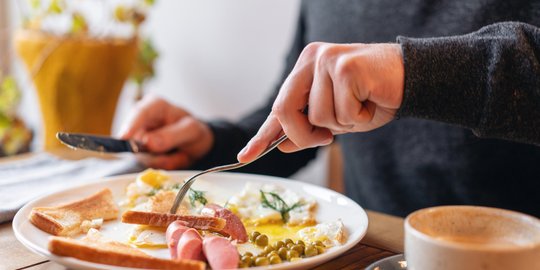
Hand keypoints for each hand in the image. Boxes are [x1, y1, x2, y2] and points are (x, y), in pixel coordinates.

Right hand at [119, 95, 213, 169]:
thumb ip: (172, 135)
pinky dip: (161, 164)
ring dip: (160, 159)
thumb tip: (148, 142)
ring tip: (177, 154)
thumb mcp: (191, 131)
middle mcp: (141, 120)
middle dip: (149, 152)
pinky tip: (171, 158)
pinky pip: (146, 164)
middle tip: (168, 156)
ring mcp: (138, 138)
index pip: (140, 112)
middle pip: (133, 138)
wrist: (194, 143)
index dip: (131, 125)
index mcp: (155, 105)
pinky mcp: (139, 153)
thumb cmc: (192, 130)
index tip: (124, 138)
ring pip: (140, 154)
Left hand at [237, 42, 403, 162]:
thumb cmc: (373, 97)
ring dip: (343, 123)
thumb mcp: (336, 119)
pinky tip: (370, 101)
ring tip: (361, 106)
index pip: (279, 107)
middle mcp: (311, 59)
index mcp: (304, 69)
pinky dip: (359, 117)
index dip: (263, 135)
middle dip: (304, 134)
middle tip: (327, 137)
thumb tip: (281, 144)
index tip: (245, 156)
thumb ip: (309, 129)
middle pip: (285, 110)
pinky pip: (342, 112)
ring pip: (318, 116)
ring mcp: (326, 60)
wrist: (412, 78)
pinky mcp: (345, 67)